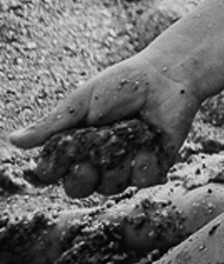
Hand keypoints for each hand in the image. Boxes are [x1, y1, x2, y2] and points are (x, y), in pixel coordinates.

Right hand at [7, 55, 200, 197]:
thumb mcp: (83, 101)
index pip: (53, 172)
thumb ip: (52, 124)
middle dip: (82, 177)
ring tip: (129, 137)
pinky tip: (148, 144)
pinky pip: (143, 181)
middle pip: (79, 188)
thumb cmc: (123, 83)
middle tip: (90, 159)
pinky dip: (144, 165)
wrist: (168, 75)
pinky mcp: (153, 165)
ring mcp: (126, 165)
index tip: (61, 156)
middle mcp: (98, 160)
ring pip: (111, 187)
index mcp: (75, 146)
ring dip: (117, 164)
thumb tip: (12, 140)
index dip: (54, 170)